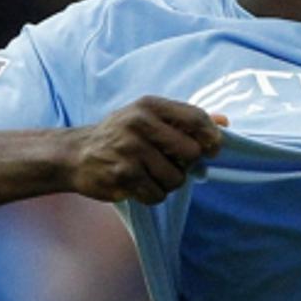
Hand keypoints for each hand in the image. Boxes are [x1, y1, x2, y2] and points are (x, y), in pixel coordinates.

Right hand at [67, 96, 227, 203]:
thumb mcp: (148, 118)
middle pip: (191, 152)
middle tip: (169, 163)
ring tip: (149, 174)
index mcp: (149, 106)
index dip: (211, 137)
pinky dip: (152, 195)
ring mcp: (130, 149)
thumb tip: (225, 122)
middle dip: (185, 165)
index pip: (196, 118)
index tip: (212, 149)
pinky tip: (138, 185)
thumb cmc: (120, 136)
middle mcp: (139, 123)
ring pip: (176, 178)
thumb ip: (185, 120)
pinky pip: (157, 194)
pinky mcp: (123, 174)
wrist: (75, 154)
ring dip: (167, 183)